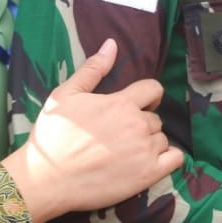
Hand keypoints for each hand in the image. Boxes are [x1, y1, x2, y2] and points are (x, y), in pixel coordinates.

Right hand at [3, 39, 184, 222]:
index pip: (154, 89)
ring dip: (150, 143)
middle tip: (120, 135)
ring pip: (161, 139)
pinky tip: (151, 162)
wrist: (46, 178)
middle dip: (142, 123)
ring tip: (127, 152)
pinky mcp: (147, 175)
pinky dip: (168, 159)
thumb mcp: (66, 95)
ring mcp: (144, 151)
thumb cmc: (53, 136)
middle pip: (155, 118)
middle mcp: (137, 125)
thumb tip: (112, 43)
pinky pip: (175, 160)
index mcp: (121, 103)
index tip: (137, 105)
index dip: (147, 96)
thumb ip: (93, 69)